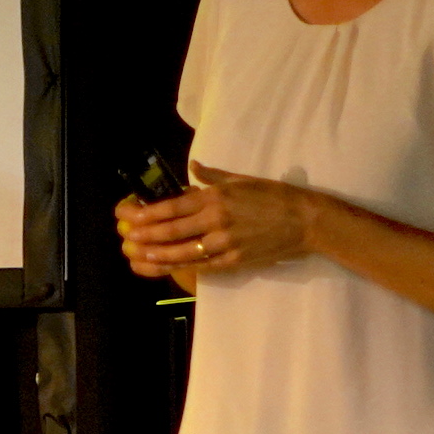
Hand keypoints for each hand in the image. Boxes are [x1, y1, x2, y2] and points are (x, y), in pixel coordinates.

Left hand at [117, 167, 322, 280]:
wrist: (308, 221)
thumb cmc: (276, 196)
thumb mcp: (243, 180)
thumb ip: (214, 176)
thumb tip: (193, 165)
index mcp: (216, 198)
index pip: (173, 207)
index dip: (147, 214)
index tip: (128, 217)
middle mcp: (217, 220)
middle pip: (172, 231)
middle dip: (145, 236)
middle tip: (126, 239)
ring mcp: (225, 243)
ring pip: (183, 252)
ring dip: (157, 255)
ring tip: (137, 256)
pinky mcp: (235, 261)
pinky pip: (203, 266)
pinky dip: (182, 268)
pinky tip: (166, 268)